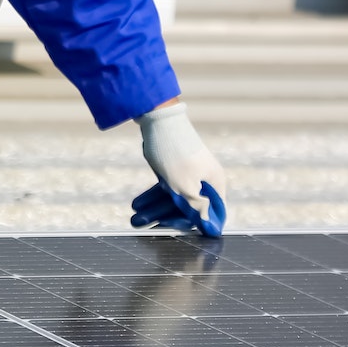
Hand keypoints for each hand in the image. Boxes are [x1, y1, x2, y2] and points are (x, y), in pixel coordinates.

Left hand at [130, 100, 227, 236]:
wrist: (157, 116)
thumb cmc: (174, 152)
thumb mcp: (185, 186)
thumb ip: (197, 209)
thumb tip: (213, 230)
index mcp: (215, 184)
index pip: (210, 214)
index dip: (192, 225)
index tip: (170, 228)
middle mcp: (206, 180)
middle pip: (187, 207)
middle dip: (162, 217)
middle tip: (137, 223)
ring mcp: (190, 173)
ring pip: (173, 197)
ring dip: (153, 209)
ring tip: (133, 218)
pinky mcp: (175, 167)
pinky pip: (166, 187)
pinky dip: (153, 196)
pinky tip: (136, 205)